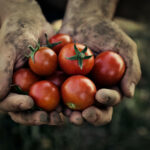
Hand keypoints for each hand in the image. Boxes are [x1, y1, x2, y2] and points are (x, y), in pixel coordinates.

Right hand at [0, 0, 63, 124]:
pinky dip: (66, 103)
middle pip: (28, 111)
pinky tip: (74, 107)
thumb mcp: (8, 49)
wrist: (35, 25)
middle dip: (37, 117)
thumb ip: (2, 72)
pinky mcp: (54, 84)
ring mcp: (39, 88)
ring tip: (64, 115)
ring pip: (45, 107)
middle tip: (48, 118)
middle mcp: (23, 90)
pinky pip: (60, 97)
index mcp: (9, 86)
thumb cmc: (18, 33)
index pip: (9, 102)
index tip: (29, 102)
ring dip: (54, 114)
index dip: (17, 106)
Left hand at [60, 16, 140, 125]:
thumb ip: (130, 69)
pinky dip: (55, 99)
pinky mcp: (60, 80)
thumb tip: (129, 93)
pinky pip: (57, 93)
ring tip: (67, 114)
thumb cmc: (107, 33)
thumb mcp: (124, 47)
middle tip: (84, 115)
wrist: (84, 21)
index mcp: (108, 85)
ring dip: (70, 113)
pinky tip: (53, 103)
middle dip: (89, 116)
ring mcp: (75, 86)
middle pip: (92, 109)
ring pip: (73, 106)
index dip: (107, 101)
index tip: (101, 95)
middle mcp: (92, 90)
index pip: (110, 100)